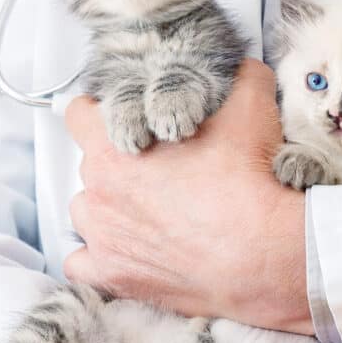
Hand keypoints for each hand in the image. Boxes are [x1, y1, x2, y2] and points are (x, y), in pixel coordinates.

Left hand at [64, 59, 312, 333]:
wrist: (262, 253)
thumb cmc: (248, 180)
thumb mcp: (250, 105)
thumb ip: (237, 75)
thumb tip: (240, 65)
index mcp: (115, 146)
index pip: (79, 115)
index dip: (104, 113)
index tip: (129, 120)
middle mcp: (98, 191)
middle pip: (90, 165)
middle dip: (118, 163)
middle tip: (161, 169)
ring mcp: (102, 238)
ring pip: (87, 213)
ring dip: (110, 209)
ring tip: (151, 212)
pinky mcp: (113, 277)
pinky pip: (83, 264)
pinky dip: (101, 256)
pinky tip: (130, 250)